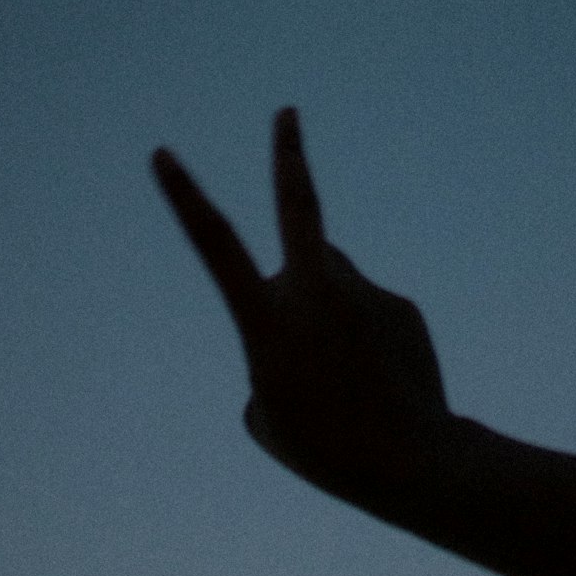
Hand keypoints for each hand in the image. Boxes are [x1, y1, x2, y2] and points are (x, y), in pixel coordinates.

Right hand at [152, 108, 449, 502]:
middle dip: (289, 154)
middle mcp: (314, 289)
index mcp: (266, 317)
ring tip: (340, 369)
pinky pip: (367, 311)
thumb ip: (273, 351)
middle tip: (287, 113)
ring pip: (332, 279)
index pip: (215, 244)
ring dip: (326, 306)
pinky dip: (363, 338)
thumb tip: (309, 319)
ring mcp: (362, 292)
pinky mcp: (400, 305)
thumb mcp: (268, 414)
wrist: (411, 461)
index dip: (185, 196)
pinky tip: (376, 381)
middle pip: (300, 204)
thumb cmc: (324, 447)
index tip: (163, 154)